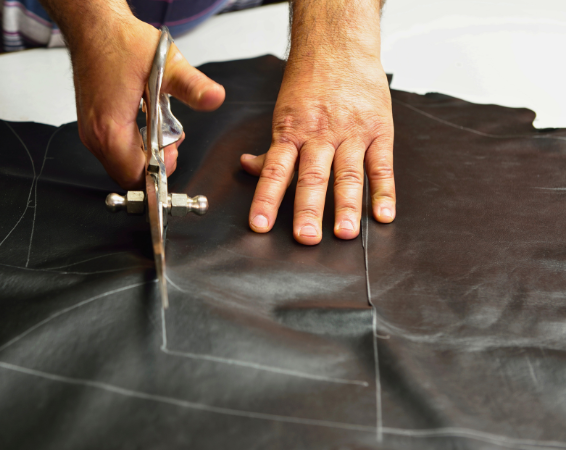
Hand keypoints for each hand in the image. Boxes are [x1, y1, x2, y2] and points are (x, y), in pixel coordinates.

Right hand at [64, 15, 224, 188]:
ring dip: (143, 155)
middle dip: (153, 164)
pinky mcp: (90, 126)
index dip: (159, 172)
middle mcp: (95, 135)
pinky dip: (132, 145)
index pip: (135, 175)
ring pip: (119, 164)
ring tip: (159, 128)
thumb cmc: (121, 42)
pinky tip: (144, 124)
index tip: (173, 151)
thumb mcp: (166, 63)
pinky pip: (112, 151)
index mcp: (110, 126)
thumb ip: (192, 86)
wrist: (94, 26)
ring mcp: (90, 132)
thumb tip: (214, 98)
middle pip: (127, 175)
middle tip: (169, 139)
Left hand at [241, 0, 394, 244]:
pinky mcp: (379, 129)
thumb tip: (249, 167)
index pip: (275, 171)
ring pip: (348, 174)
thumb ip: (271, 147)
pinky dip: (384, 191)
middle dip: (308, 209)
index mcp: (291, 132)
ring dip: (346, 206)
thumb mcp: (283, 113)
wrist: (339, 45)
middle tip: (305, 238)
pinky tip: (382, 215)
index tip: (260, 226)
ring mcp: (351, 132)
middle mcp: (320, 134)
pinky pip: (381, 164)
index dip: (266, 199)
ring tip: (345, 233)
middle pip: (312, 176)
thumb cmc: (309, 84)